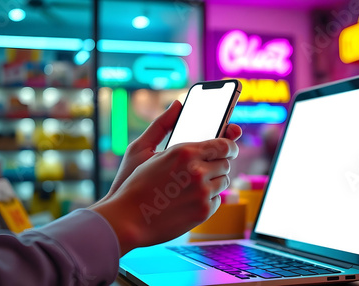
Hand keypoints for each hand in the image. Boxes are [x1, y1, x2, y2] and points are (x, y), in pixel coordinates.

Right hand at [94, 100, 241, 205]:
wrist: (127, 220)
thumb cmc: (133, 183)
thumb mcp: (142, 149)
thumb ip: (163, 124)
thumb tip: (177, 104)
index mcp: (185, 152)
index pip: (224, 144)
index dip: (230, 145)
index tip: (230, 147)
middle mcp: (197, 171)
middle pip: (226, 163)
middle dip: (219, 163)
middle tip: (207, 167)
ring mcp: (202, 193)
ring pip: (224, 181)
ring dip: (215, 181)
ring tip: (196, 183)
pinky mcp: (204, 211)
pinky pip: (218, 200)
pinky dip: (209, 198)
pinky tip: (192, 199)